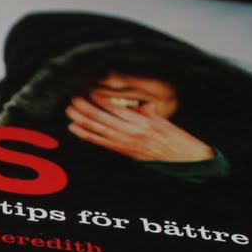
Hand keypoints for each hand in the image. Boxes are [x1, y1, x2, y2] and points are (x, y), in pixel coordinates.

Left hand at [66, 95, 214, 161]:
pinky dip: (85, 135)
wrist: (182, 159)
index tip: (88, 91)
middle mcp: (130, 132)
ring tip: (69, 110)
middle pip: (102, 117)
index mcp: (141, 121)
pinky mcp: (122, 151)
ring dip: (81, 119)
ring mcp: (124, 143)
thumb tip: (140, 105)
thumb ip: (148, 111)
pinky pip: (99, 142)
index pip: (115, 108)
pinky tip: (74, 128)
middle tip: (73, 98)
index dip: (99, 100)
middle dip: (85, 108)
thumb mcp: (164, 120)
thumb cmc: (175, 139)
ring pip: (97, 129)